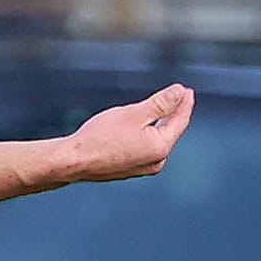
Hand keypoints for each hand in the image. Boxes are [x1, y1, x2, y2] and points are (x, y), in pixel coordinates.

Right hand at [67, 84, 194, 180]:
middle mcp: (155, 162)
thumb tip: (179, 92)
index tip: (187, 91)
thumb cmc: (100, 138)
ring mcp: (142, 168)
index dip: (184, 103)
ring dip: (159, 124)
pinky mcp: (128, 169)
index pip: (180, 122)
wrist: (74, 161)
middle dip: (174, 114)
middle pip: (170, 132)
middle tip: (178, 98)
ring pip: (156, 141)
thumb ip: (161, 102)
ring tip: (161, 111)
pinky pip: (144, 148)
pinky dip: (146, 135)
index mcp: (160, 148)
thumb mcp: (134, 113)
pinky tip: (140, 128)